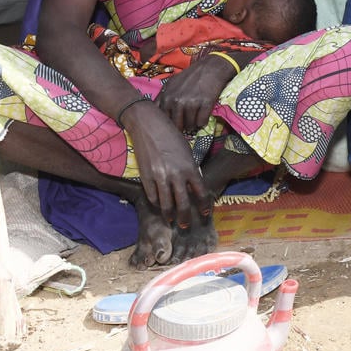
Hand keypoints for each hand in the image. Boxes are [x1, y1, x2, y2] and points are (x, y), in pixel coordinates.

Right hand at [119, 100, 210, 226]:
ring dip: (169, 215)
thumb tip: (192, 184)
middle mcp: (176, 175)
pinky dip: (156, 204)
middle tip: (186, 226)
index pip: (200, 192)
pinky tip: (158, 207)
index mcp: (190, 167)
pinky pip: (152, 196)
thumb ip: (190, 168)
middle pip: (182, 203)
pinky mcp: (145, 176)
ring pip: (165, 204)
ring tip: (171, 221)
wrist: (148, 125)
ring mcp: (160, 177)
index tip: (204, 213)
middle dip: (185, 218)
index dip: (203, 205)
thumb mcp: (186, 150)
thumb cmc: (171, 134)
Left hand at [155, 53, 238, 132]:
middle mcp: (177, 101)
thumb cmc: (190, 76)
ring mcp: (191, 103)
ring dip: (193, 125)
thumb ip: (162, 98)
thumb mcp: (171, 84)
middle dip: (182, 127)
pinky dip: (203, 121)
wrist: (210, 68)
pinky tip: (203, 115)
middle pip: (177, 126)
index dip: (168, 124)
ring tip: (195, 118)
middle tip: (186, 123)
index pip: (163, 120)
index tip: (173, 123)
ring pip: (190, 125)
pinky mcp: (205, 104)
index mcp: (166, 97)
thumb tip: (156, 114)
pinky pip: (202, 122)